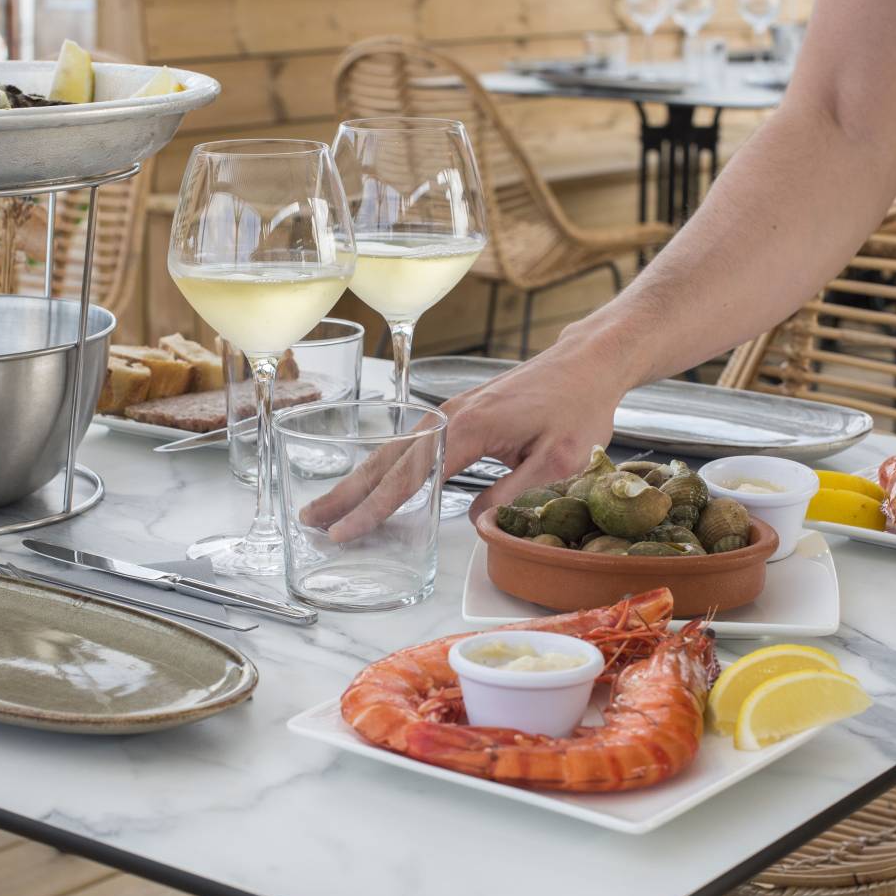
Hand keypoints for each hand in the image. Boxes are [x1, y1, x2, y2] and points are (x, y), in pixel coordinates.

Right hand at [302, 329, 629, 539]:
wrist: (586, 363)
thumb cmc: (578, 406)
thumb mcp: (561, 459)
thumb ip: (516, 493)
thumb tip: (475, 524)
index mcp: (470, 427)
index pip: (412, 475)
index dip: (376, 507)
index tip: (347, 531)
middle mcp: (450, 415)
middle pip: (387, 459)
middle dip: (347, 493)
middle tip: (310, 521)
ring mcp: (449, 412)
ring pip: (393, 450)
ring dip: (357, 480)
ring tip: (324, 506)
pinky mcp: (456, 415)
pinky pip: (409, 444)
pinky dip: (382, 467)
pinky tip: (368, 483)